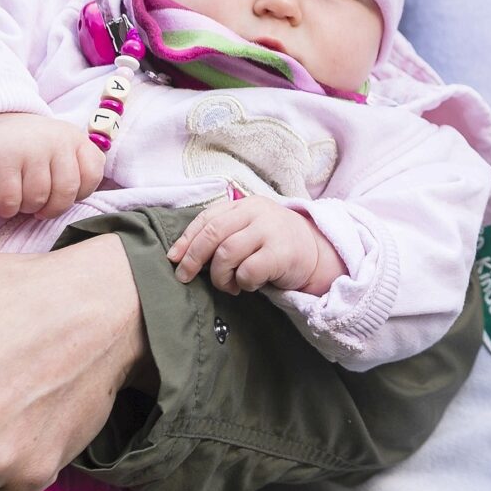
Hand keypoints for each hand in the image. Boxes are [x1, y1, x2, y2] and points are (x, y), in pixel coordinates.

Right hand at [0, 113, 105, 218]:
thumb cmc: (32, 148)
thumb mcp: (63, 148)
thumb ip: (77, 168)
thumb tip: (77, 197)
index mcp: (76, 139)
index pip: (92, 174)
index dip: (80, 194)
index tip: (63, 195)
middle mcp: (57, 141)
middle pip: (66, 192)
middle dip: (52, 208)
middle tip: (40, 208)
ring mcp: (30, 149)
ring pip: (37, 198)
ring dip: (27, 208)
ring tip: (20, 198)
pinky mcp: (3, 161)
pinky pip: (11, 200)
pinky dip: (7, 209)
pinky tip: (4, 201)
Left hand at [169, 192, 345, 296]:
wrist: (316, 253)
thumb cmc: (274, 244)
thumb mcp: (249, 229)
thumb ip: (223, 233)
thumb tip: (182, 254)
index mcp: (245, 205)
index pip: (207, 218)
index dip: (186, 239)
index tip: (173, 258)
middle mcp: (257, 213)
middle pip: (213, 233)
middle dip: (193, 258)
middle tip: (185, 276)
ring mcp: (270, 231)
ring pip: (226, 253)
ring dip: (220, 276)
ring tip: (228, 285)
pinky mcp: (281, 253)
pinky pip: (247, 271)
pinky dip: (242, 282)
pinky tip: (248, 285)